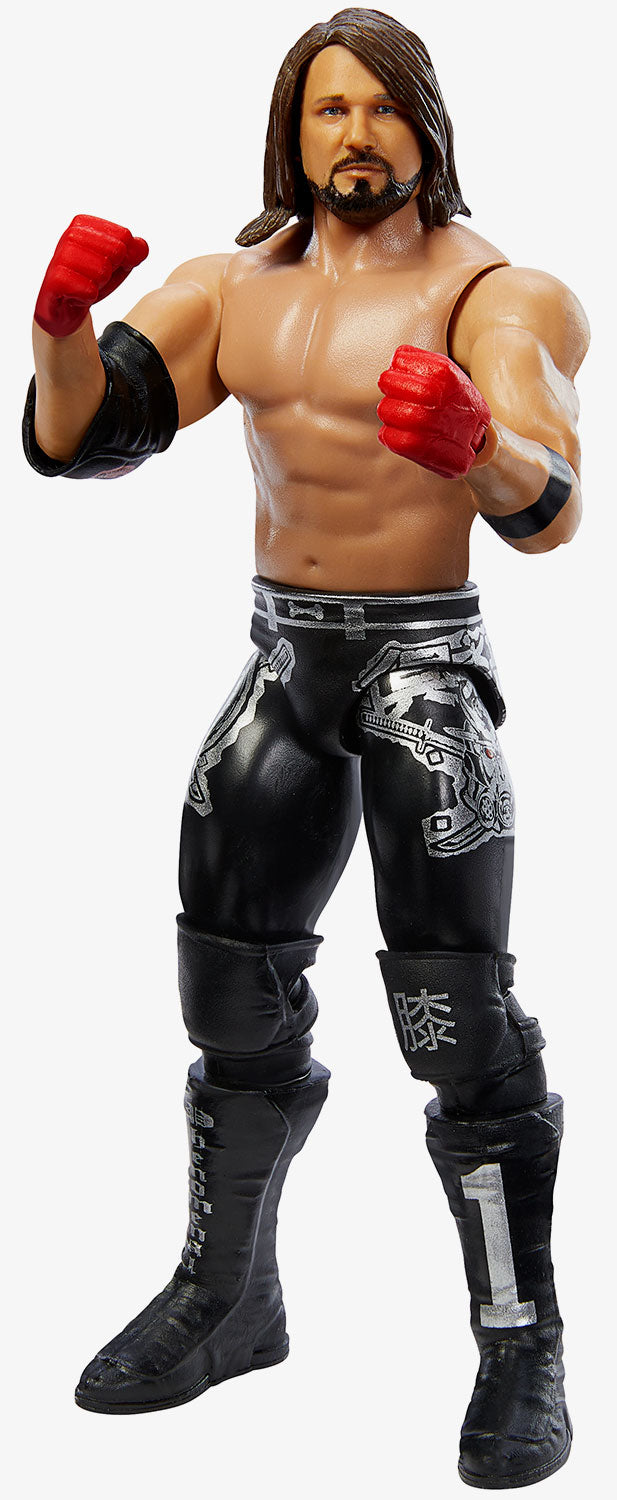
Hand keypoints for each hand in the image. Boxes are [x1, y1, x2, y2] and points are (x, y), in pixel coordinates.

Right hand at [34, 214, 148, 337]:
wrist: (65, 306)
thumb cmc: (91, 280)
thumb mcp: (118, 265)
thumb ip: (135, 252)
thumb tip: (141, 246)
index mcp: (85, 224)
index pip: (124, 236)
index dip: (123, 258)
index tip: (107, 265)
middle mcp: (70, 234)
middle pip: (116, 252)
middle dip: (110, 272)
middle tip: (94, 278)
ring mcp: (60, 255)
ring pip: (102, 271)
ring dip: (98, 285)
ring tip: (84, 286)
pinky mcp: (54, 279)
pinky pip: (88, 290)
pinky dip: (88, 297)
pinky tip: (77, 296)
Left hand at [377, 345, 490, 479]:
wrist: (478, 442)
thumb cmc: (459, 405)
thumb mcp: (451, 374)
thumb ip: (425, 361)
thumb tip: (399, 355)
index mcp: (442, 372)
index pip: (399, 359)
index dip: (398, 368)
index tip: (403, 375)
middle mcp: (432, 394)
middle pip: (387, 382)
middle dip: (389, 388)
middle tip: (397, 395)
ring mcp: (423, 420)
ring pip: (385, 409)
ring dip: (390, 412)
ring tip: (403, 415)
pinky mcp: (415, 444)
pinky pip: (386, 434)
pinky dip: (390, 434)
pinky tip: (403, 432)